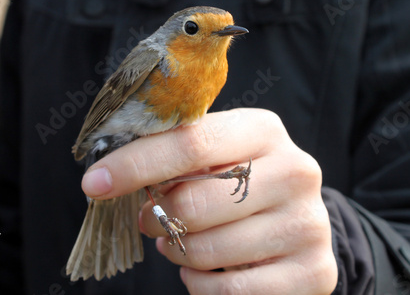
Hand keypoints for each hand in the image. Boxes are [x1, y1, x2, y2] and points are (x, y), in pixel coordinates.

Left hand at [82, 108, 337, 294]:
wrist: (296, 222)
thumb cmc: (241, 184)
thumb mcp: (215, 158)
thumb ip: (174, 156)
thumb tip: (113, 176)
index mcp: (265, 131)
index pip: (192, 142)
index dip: (136, 164)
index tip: (95, 183)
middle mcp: (296, 172)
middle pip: (194, 202)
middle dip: (156, 216)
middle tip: (151, 219)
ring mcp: (309, 224)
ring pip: (207, 250)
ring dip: (178, 251)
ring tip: (183, 242)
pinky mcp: (315, 272)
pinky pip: (229, 290)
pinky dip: (200, 283)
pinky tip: (205, 269)